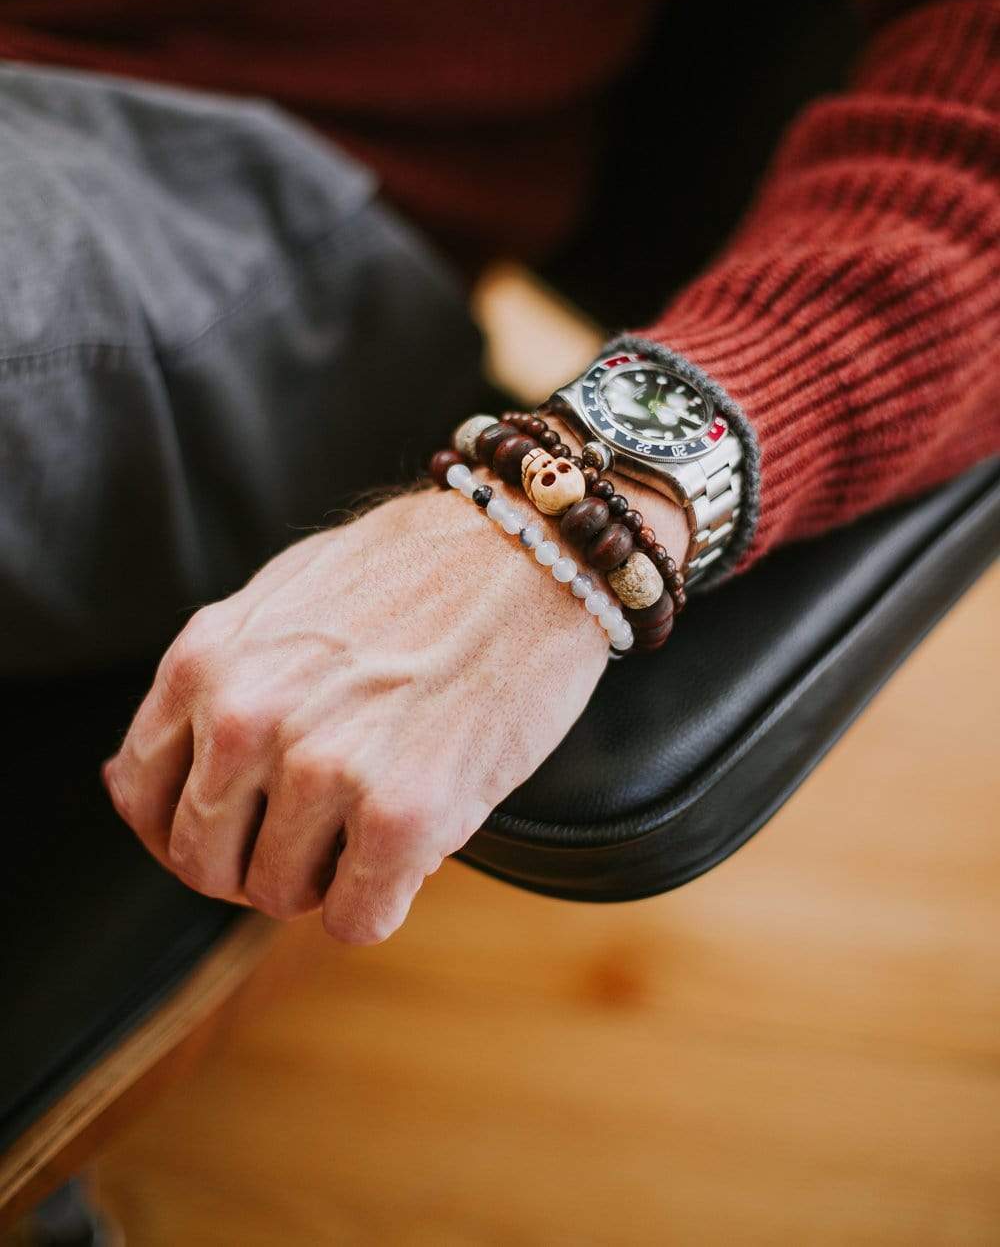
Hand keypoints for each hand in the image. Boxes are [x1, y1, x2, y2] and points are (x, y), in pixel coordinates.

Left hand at [103, 439, 686, 942]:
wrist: (535, 549)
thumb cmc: (416, 571)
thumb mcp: (277, 600)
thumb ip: (207, 683)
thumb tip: (123, 785)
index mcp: (205, 662)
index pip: (139, 796)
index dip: (189, 825)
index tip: (241, 823)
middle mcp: (247, 718)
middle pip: (204, 862)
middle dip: (258, 856)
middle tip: (323, 822)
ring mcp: (323, 768)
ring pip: (278, 897)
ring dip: (327, 874)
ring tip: (378, 811)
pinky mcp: (402, 814)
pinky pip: (356, 920)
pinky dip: (383, 900)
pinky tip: (417, 840)